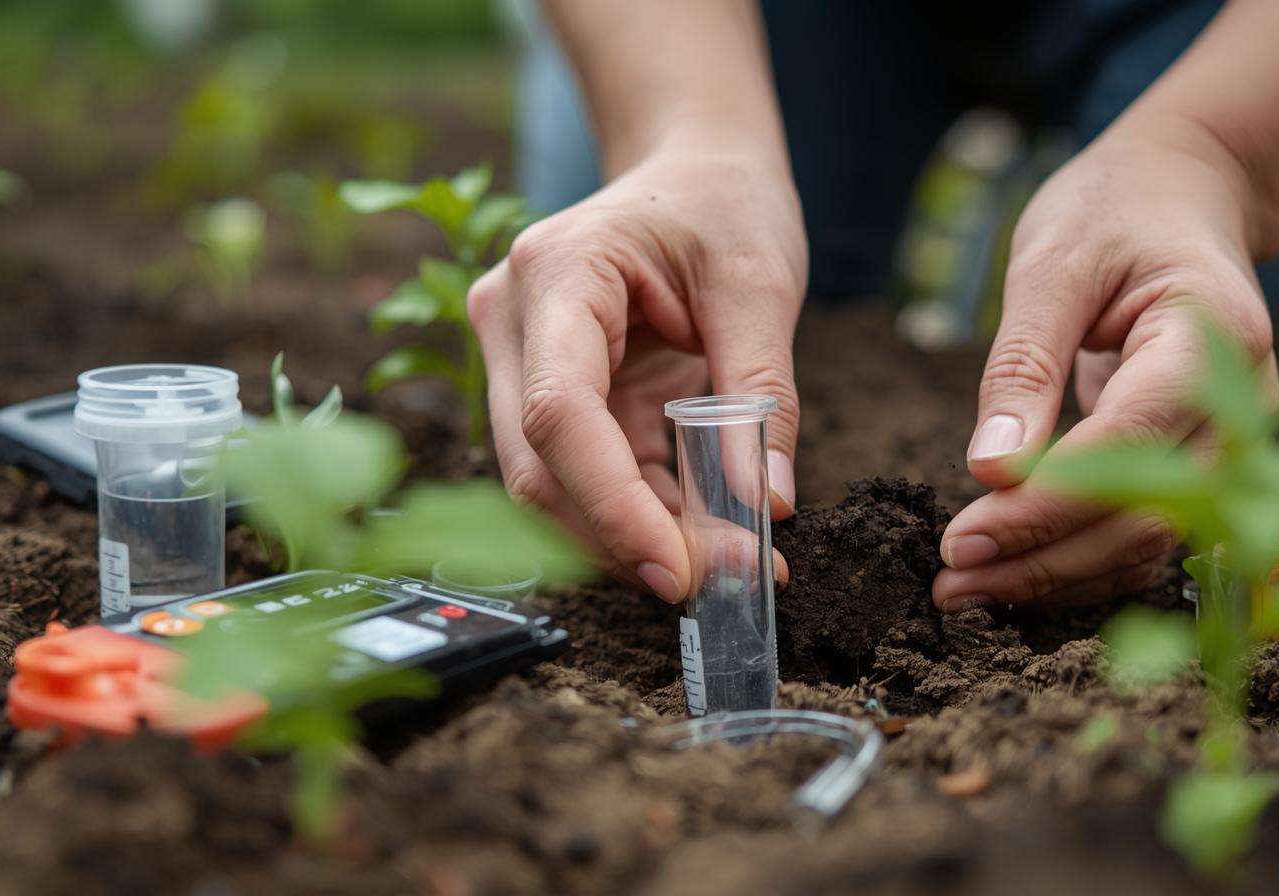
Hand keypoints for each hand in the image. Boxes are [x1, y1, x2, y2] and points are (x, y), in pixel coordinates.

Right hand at [469, 148, 806, 601]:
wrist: (694, 166)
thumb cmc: (722, 204)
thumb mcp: (760, 284)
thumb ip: (761, 394)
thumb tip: (764, 506)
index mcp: (557, 275)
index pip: (559, 416)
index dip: (612, 506)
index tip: (681, 568)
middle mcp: (514, 320)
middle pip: (539, 467)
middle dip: (623, 539)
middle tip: (721, 582)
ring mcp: (521, 361)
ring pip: (551, 485)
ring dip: (632, 538)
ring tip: (728, 562)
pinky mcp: (552, 394)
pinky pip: (585, 474)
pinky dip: (640, 514)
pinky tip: (705, 533)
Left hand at [933, 118, 1278, 612]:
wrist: (1184, 196)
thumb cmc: (1114, 213)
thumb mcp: (1052, 264)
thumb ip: (1024, 364)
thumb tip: (990, 468)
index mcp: (1210, 339)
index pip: (1129, 447)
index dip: (1046, 505)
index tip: (962, 539)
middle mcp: (1242, 406)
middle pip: (1148, 515)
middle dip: (1043, 561)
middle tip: (949, 583)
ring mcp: (1234, 443)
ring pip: (1151, 542)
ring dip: (1059, 578)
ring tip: (965, 590)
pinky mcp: (1206, 464)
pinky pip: (1148, 533)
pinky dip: (1081, 561)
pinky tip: (1013, 572)